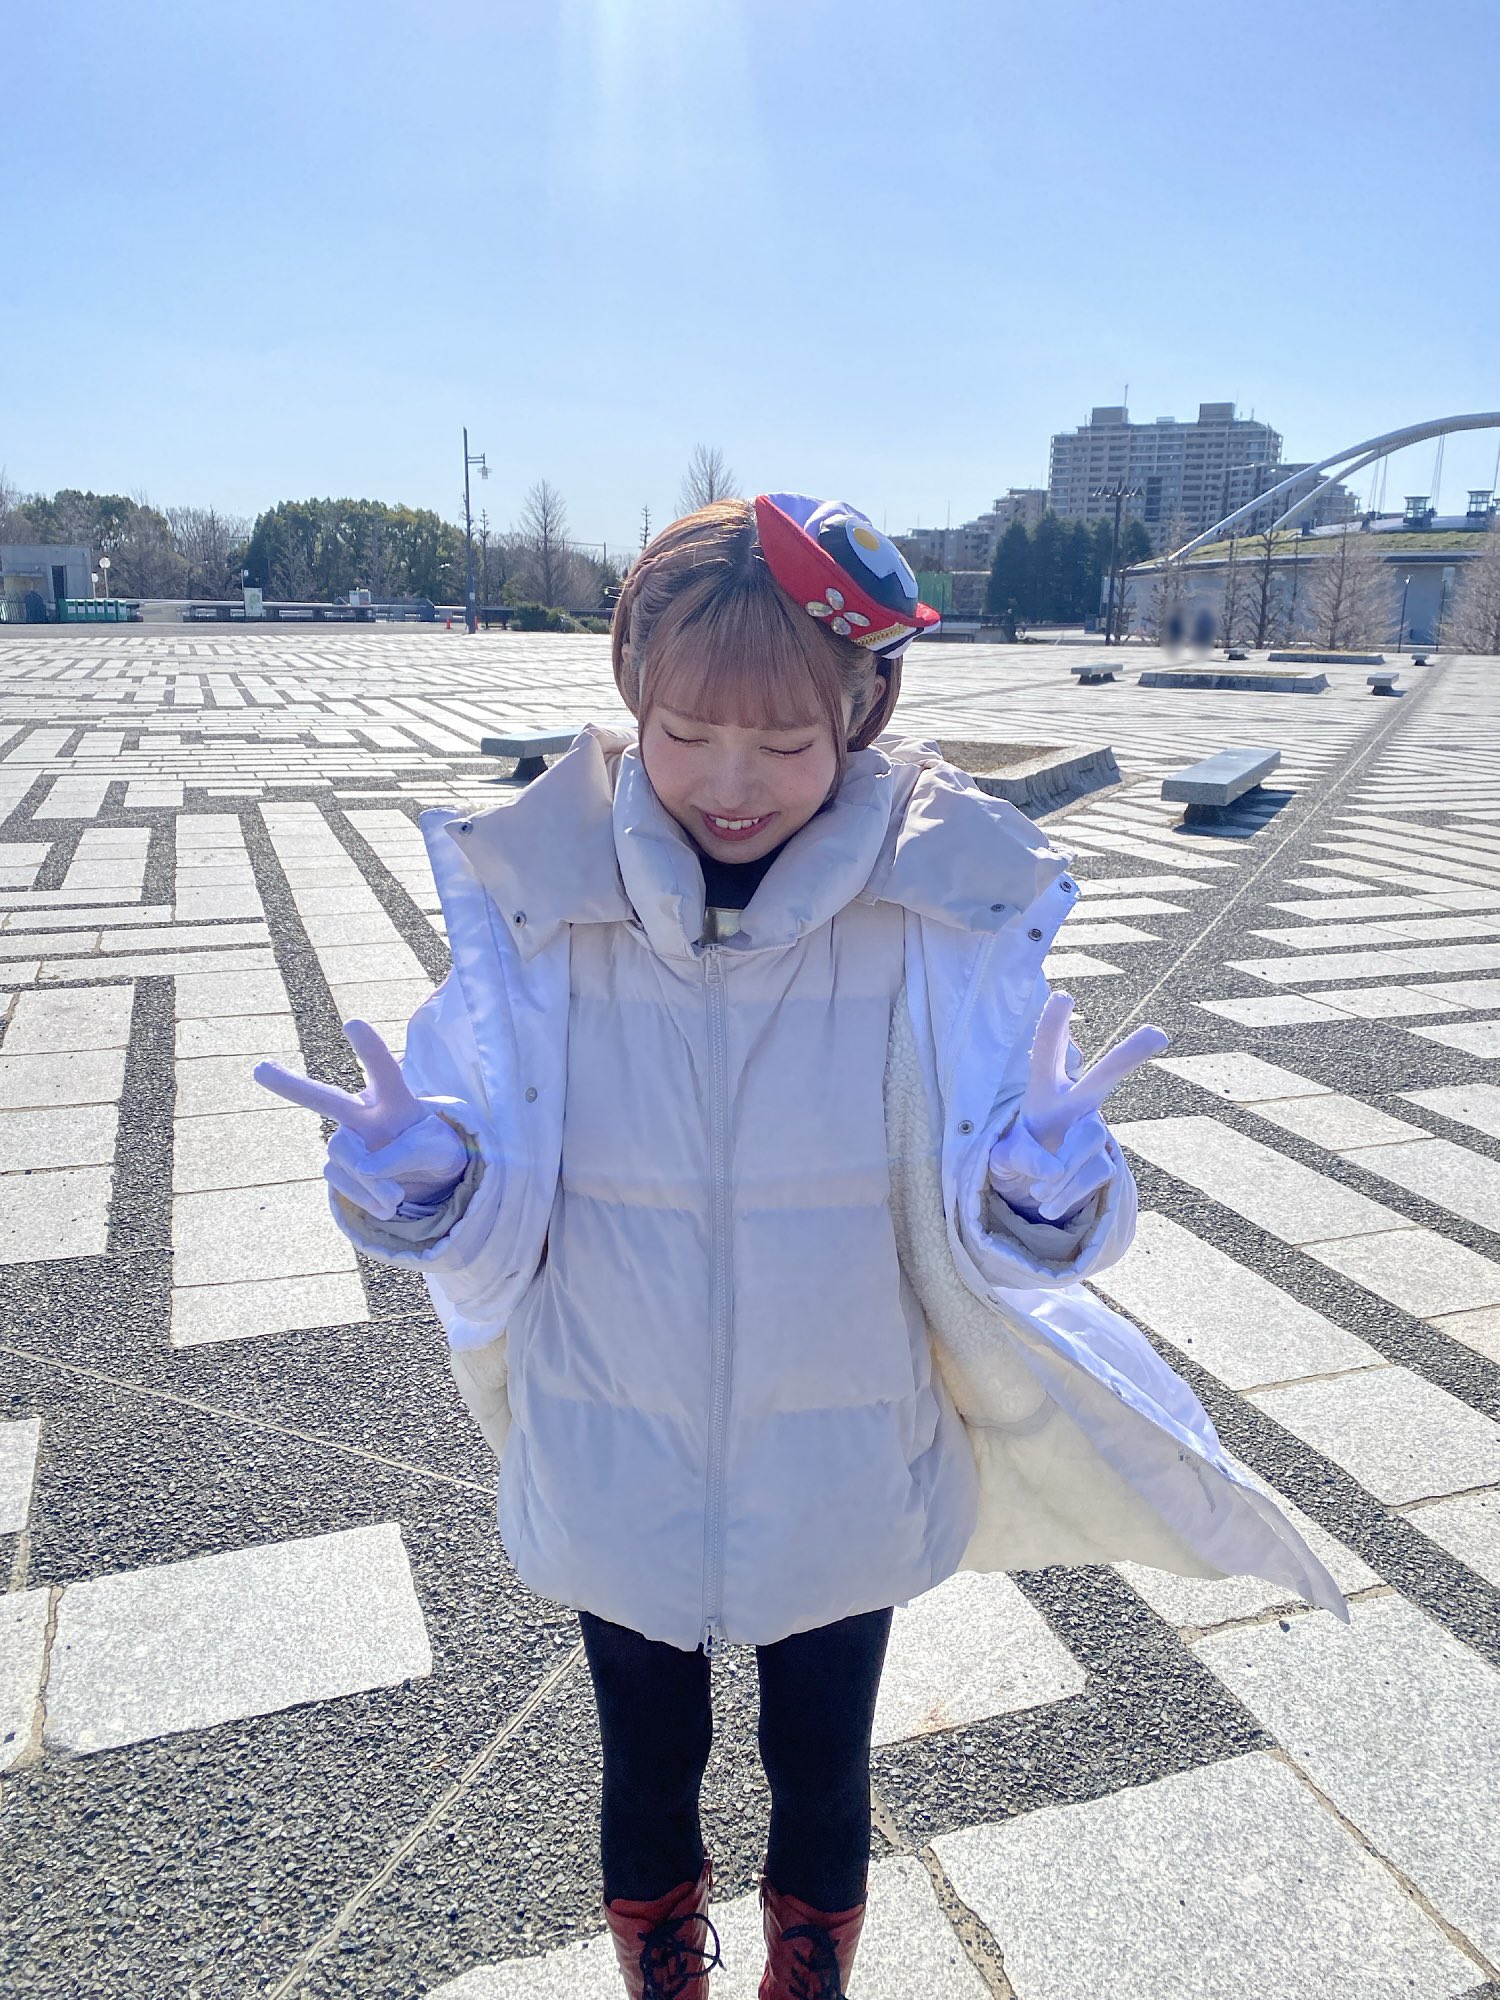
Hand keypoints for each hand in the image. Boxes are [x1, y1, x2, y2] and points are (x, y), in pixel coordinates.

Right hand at [254, 1020, 468, 1221]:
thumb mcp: (439, 1151)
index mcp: (395, 1098)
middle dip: (292, 1086)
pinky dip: (368, 1196)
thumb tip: (368, 1168)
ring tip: (397, 1199)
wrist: (427, 1179)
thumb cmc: (435, 1152)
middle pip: (326, 1098)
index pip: (383, 1070)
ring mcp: (347, 1138)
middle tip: (260, 1070)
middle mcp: (363, 1112)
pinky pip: (344, 1181)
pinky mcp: (338, 1165)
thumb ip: (408, 1154)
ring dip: (370, 1181)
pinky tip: (387, 1204)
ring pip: (342, 1154)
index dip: (369, 1049)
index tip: (354, 1023)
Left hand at [988, 993, 1166, 1221]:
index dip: (1053, 1027)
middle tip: (1158, 1033)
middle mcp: (1076, 1103)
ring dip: (1062, 1169)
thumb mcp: (1002, 1156)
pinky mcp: (1103, 1160)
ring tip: (1035, 1191)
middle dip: (1128, 1055)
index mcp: (1044, 1091)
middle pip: (1104, 1077)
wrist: (1035, 1185)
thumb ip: (1020, 1158)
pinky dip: (1068, 1192)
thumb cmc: (1018, 1153)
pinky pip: (1094, 1173)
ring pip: (1091, 1139)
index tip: (1062, 996)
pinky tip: (1047, 1206)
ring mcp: (1093, 1131)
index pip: (1047, 1055)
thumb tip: (1049, 1170)